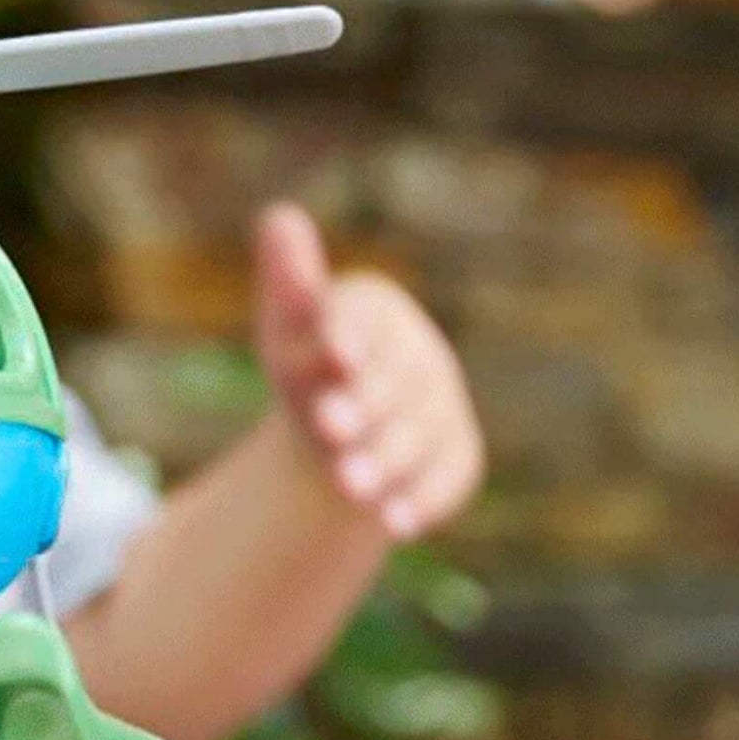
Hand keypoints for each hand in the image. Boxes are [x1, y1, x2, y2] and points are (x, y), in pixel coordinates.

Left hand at [251, 201, 483, 540]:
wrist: (336, 435)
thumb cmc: (306, 369)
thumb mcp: (288, 329)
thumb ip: (289, 282)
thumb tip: (279, 216)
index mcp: (380, 311)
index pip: (369, 323)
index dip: (350, 338)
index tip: (331, 353)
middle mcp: (423, 355)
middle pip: (397, 384)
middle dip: (364, 408)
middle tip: (328, 429)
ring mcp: (446, 405)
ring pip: (422, 435)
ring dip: (386, 460)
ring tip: (346, 486)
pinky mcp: (459, 455)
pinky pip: (451, 477)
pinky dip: (424, 500)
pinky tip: (396, 523)